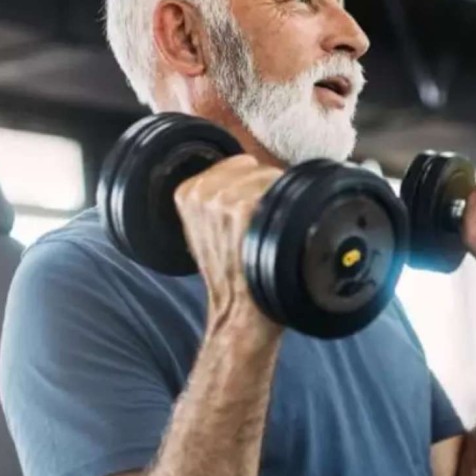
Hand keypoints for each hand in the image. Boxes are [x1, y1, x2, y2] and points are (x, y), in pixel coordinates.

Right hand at [174, 155, 283, 332]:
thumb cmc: (230, 274)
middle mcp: (201, 193)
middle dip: (267, 190)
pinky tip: (280, 232)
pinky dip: (288, 208)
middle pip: (255, 168)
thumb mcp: (206, 232)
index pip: (238, 164)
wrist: (239, 311)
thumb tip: (250, 174)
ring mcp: (222, 200)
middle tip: (267, 224)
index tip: (255, 210)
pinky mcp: (244, 209)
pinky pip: (278, 191)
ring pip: (269, 177)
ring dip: (280, 200)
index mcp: (187, 192)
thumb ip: (216, 200)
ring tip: (274, 230)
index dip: (253, 185)